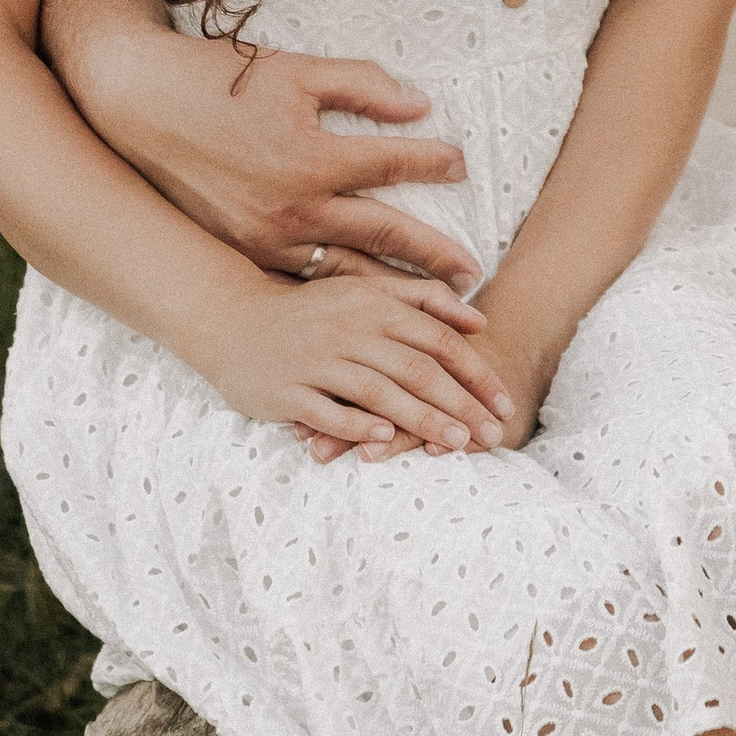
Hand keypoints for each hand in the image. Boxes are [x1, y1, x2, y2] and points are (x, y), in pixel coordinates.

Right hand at [68, 22, 479, 286]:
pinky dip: (342, 299)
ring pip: (347, 275)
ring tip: (434, 308)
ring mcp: (267, 239)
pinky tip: (366, 314)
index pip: (392, 165)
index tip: (461, 164)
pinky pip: (305, 283)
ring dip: (395, 293)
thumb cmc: (218, 80)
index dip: (433, 162)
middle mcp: (294, 208)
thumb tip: (418, 105)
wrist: (138, 107)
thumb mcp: (295, 69)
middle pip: (382, 238)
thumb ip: (362, 85)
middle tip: (471, 276)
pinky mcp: (245, 252)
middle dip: (432, 258)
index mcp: (311, 157)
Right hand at [186, 262, 515, 460]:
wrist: (231, 321)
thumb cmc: (311, 312)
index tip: (504, 402)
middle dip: (460, 404)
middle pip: (415, 369)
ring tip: (457, 444)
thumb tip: (479, 319)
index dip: (475, 371)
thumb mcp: (363, 291)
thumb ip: (420, 298)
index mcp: (370, 302)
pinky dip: (360, 429)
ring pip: (379, 393)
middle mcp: (346, 328)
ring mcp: (315, 360)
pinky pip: (329, 414)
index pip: (436, 338)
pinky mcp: (287, 391)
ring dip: (422, 421)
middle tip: (492, 435)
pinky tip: (388, 444)